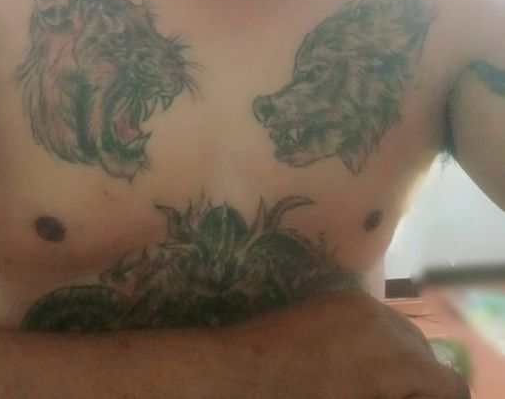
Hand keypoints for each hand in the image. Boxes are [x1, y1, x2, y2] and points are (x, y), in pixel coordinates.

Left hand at [229, 289, 470, 398]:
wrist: (238, 373)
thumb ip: (392, 391)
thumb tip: (404, 389)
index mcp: (392, 360)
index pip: (447, 381)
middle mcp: (382, 321)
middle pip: (425, 353)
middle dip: (418, 381)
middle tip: (392, 396)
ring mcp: (357, 303)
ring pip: (401, 332)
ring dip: (398, 358)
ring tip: (372, 383)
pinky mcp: (337, 296)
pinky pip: (375, 318)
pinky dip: (376, 339)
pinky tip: (352, 362)